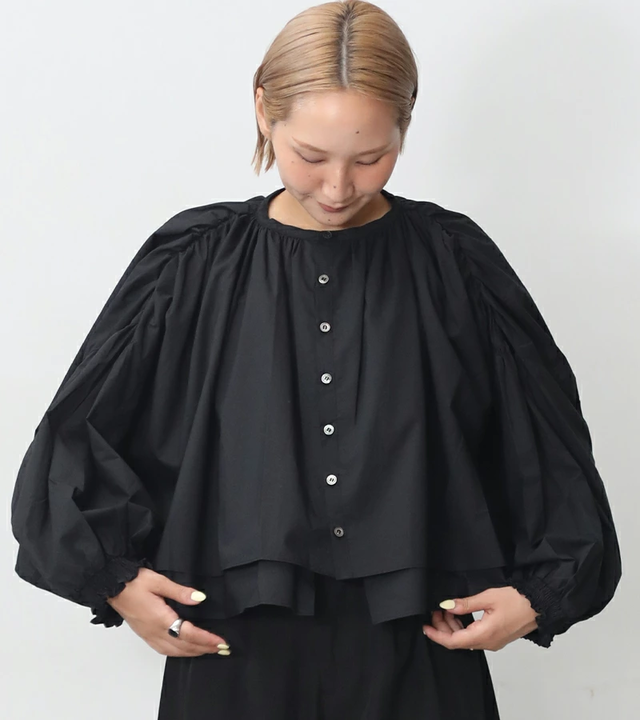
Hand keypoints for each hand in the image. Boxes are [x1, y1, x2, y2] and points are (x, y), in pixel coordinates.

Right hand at [106, 568, 230, 656]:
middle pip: (183, 646)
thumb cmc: (133, 582)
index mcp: (159, 619)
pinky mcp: (144, 634)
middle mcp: (154, 632)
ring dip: (193, 652)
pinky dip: (178, 652)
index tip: (221, 642)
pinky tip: (185, 649)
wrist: (111, 586)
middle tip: (222, 648)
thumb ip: (180, 591)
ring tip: (208, 650)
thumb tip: (199, 598)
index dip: (206, 639)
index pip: (188, 634)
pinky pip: (164, 650)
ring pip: (174, 651)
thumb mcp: (159, 581)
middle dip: (204, 649)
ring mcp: (148, 635)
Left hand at [422, 586, 539, 651]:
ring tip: (445, 610)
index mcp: (484, 635)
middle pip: (458, 641)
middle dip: (443, 627)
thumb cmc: (517, 600)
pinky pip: (475, 636)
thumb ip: (466, 603)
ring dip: (453, 627)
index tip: (425, 627)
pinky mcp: (497, 637)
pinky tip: (460, 615)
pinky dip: (464, 627)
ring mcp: (493, 642)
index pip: (453, 641)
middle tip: (435, 611)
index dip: (437, 635)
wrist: (540, 605)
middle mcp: (488, 643)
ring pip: (466, 639)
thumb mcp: (488, 597)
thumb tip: (447, 605)